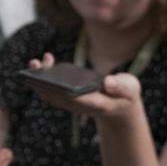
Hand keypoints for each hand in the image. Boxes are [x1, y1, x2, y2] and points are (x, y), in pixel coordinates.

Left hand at [27, 54, 143, 124]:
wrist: (120, 104)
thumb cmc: (126, 94)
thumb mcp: (130, 89)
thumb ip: (120, 87)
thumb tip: (108, 82)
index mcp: (97, 104)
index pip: (78, 100)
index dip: (64, 91)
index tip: (53, 79)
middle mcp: (81, 106)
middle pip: (58, 96)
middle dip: (45, 81)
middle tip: (36, 64)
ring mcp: (73, 103)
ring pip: (52, 93)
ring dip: (41, 77)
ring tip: (36, 61)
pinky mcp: (69, 97)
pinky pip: (52, 88)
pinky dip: (47, 74)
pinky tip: (47, 60)